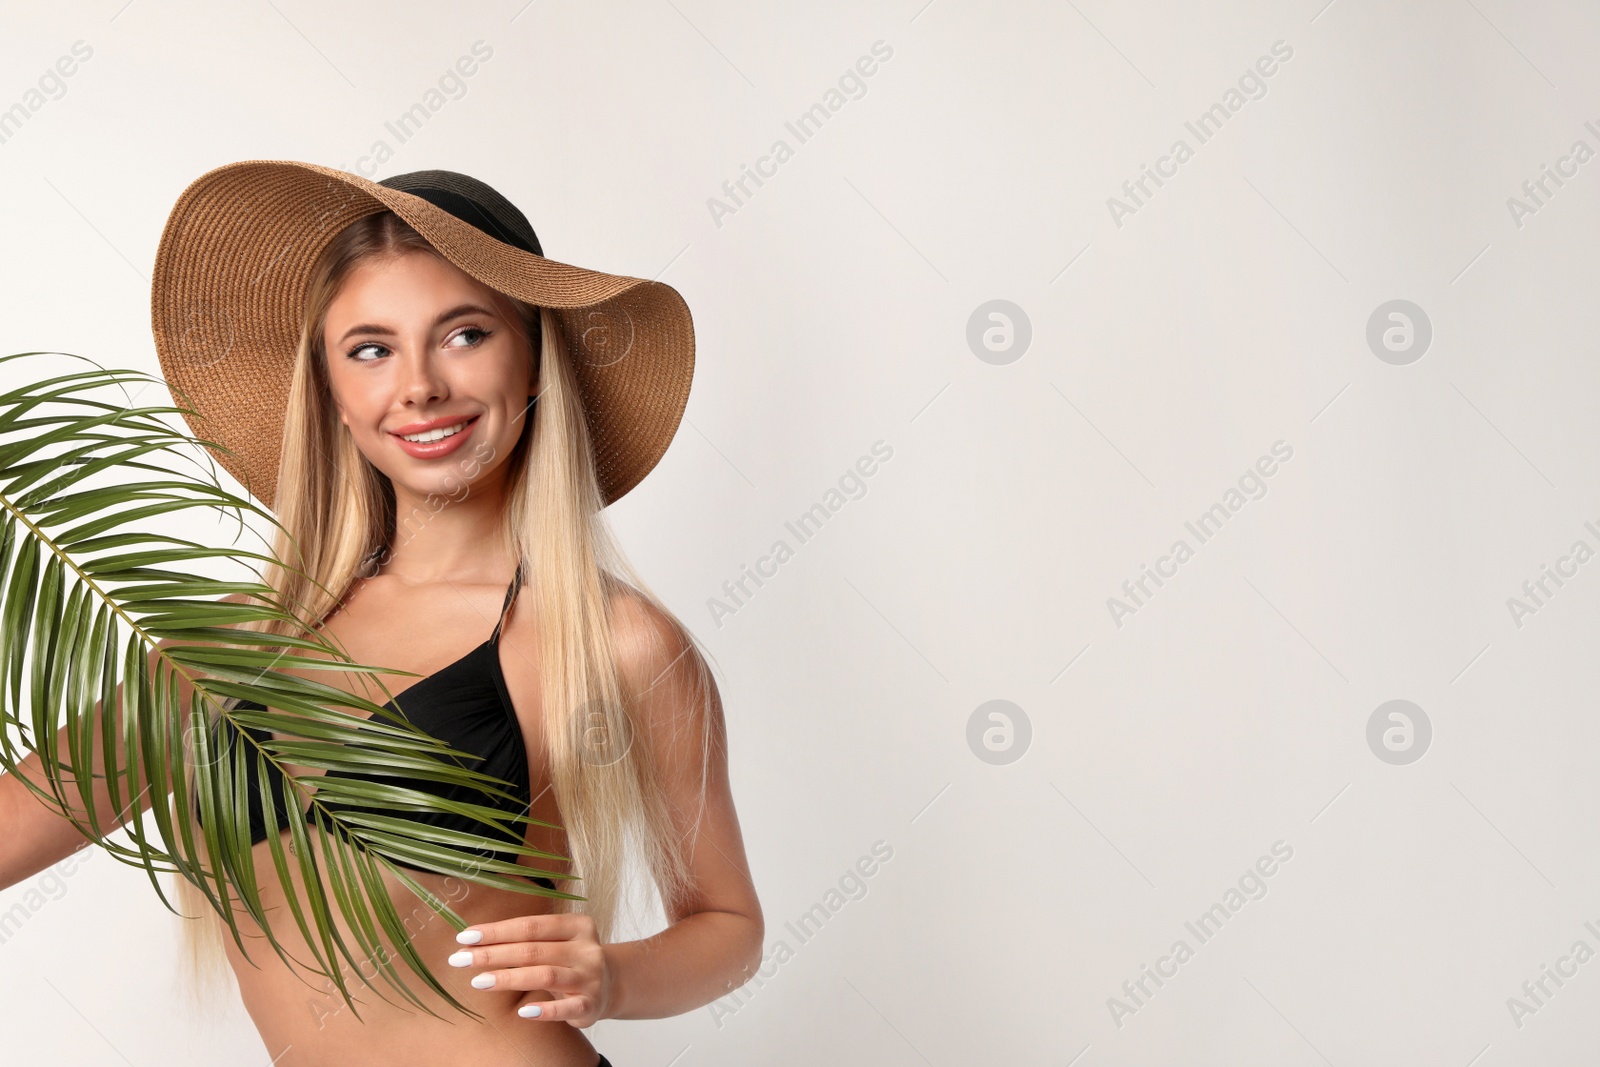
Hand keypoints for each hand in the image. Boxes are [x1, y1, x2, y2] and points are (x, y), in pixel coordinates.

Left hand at [447, 913, 614, 1026]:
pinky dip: (544, 1009)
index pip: (531, 926)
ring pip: (546, 975)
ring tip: (478, 982)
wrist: (611, 985)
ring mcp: (590, 977)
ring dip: (509, 978)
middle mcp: (586, 949)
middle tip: (460, 959)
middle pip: (533, 949)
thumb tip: (473, 941)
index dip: (497, 930)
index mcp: (577, 925)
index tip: (465, 937)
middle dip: (493, 954)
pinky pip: (566, 1008)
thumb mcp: (556, 943)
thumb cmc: (570, 960)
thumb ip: (526, 940)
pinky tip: (522, 1012)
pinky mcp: (591, 1005)